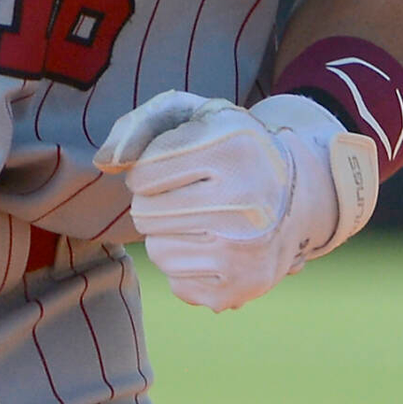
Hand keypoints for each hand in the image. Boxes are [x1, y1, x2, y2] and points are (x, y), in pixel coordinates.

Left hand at [94, 89, 377, 311]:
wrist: (297, 195)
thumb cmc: (229, 148)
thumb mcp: (193, 115)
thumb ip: (140, 124)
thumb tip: (105, 162)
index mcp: (232, 148)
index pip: (144, 173)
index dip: (147, 168)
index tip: (172, 165)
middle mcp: (246, 201)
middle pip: (146, 214)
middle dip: (154, 201)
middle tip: (186, 193)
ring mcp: (246, 251)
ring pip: (157, 251)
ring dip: (167, 233)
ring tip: (201, 217)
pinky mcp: (242, 287)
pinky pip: (176, 282)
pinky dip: (185, 264)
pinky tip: (213, 244)